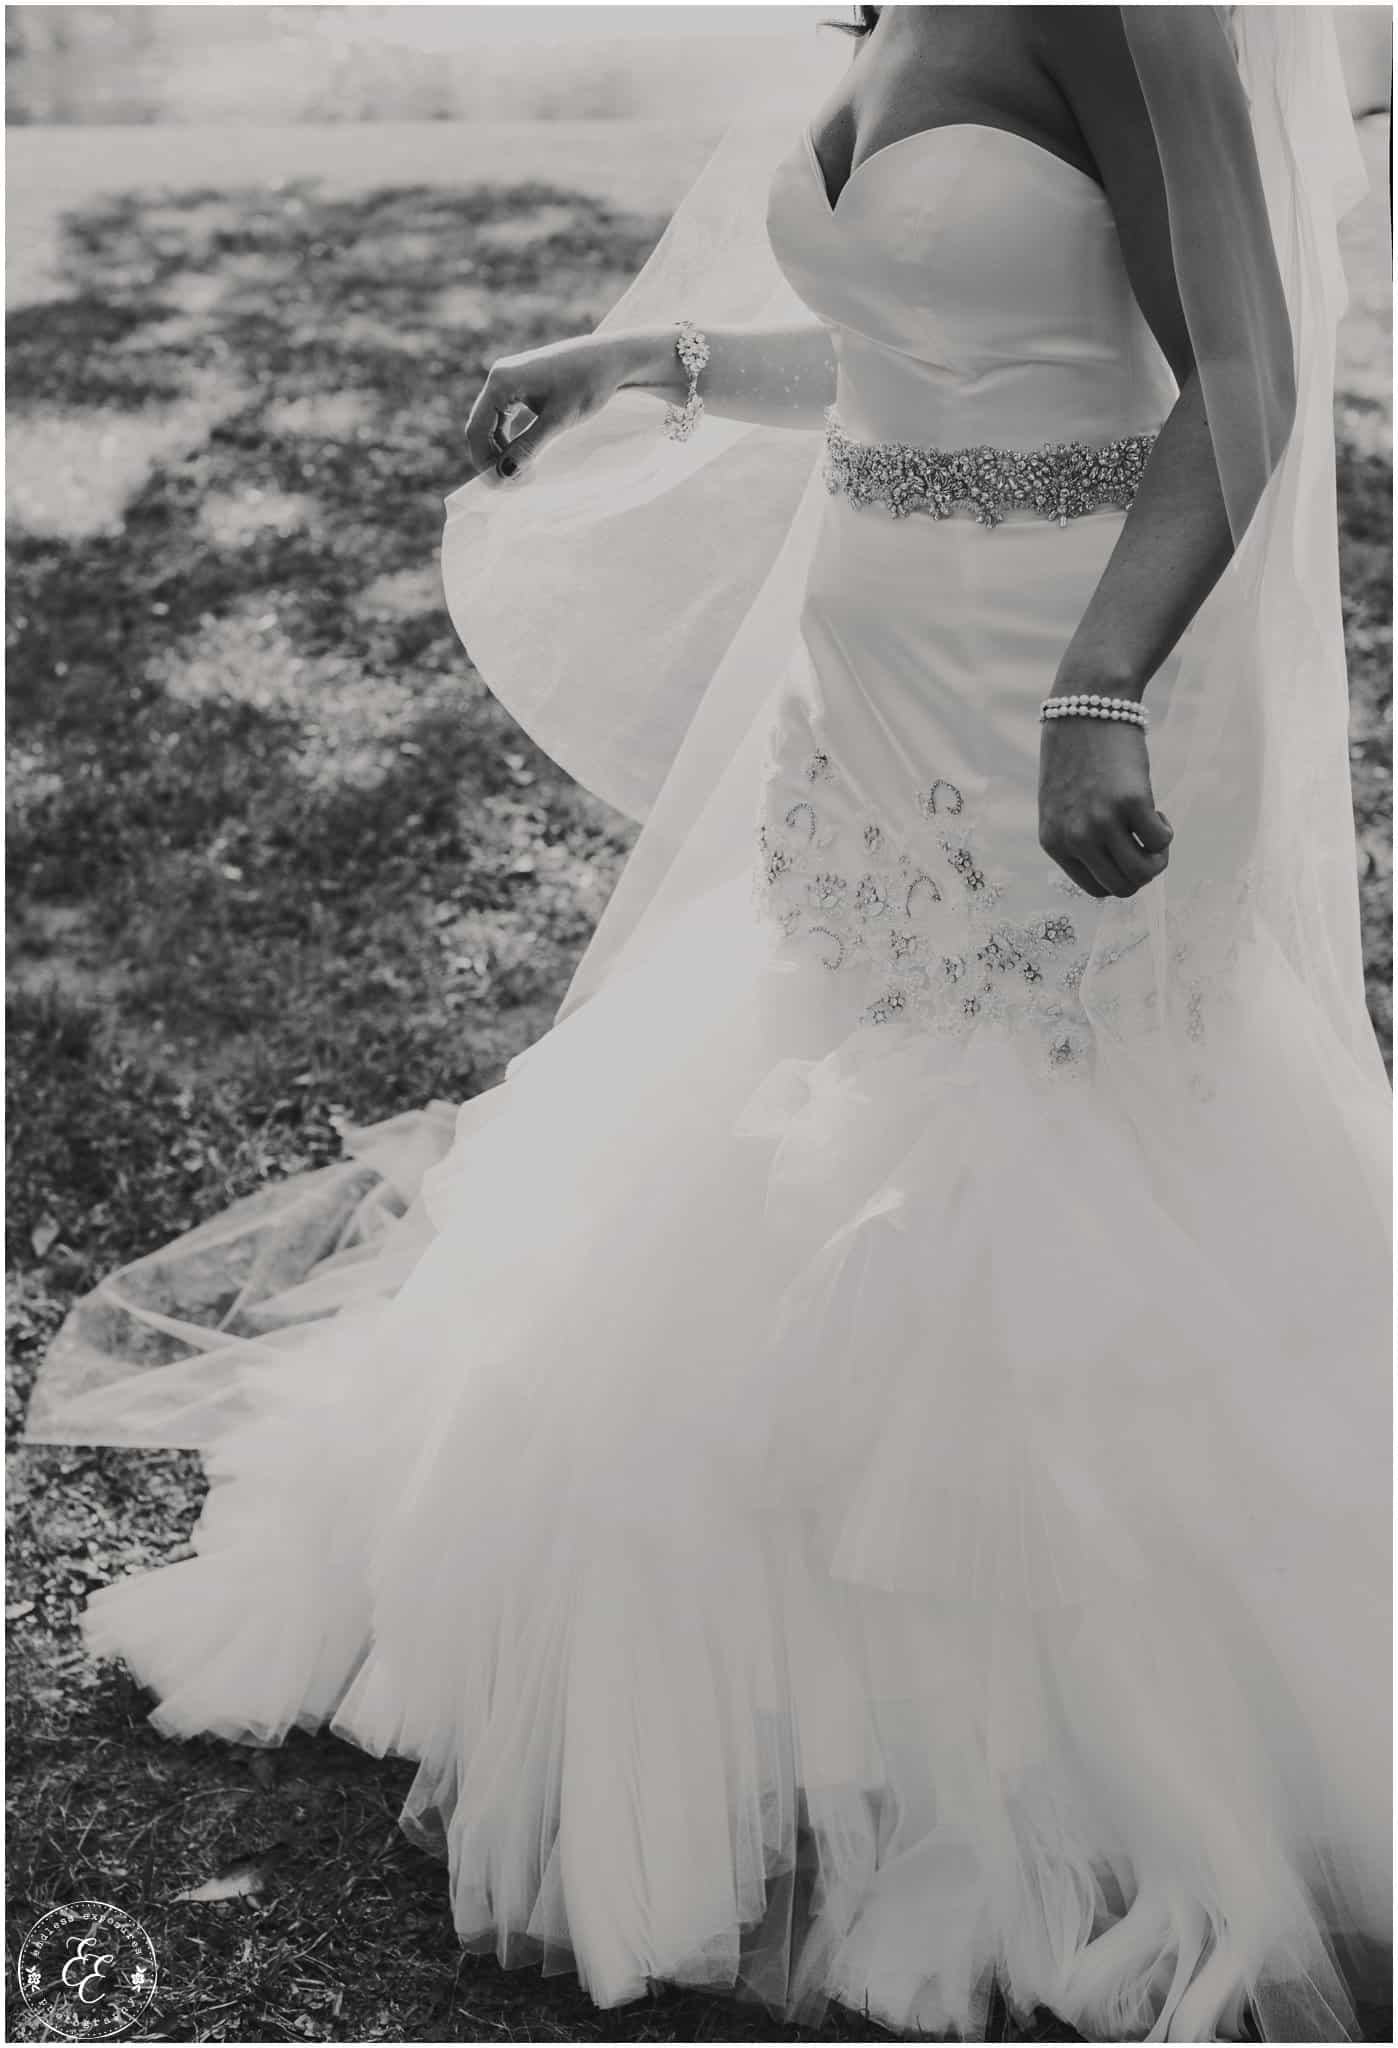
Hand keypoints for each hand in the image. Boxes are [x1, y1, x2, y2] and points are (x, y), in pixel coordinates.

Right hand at [461, 334, 631, 484]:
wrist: (611, 358)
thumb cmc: (588, 383)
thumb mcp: (558, 420)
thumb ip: (529, 447)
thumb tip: (504, 474)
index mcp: (502, 381)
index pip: (476, 429)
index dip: (484, 461)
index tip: (502, 485)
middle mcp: (499, 377)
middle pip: (480, 427)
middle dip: (494, 458)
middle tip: (517, 482)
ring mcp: (508, 379)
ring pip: (491, 425)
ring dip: (503, 451)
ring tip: (526, 471)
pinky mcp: (520, 385)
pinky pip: (505, 418)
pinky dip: (511, 439)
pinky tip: (526, 454)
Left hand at [1037, 712, 1172, 898]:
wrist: (1087, 706)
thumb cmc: (1078, 755)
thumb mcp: (1063, 804)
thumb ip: (1078, 837)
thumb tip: (1113, 865)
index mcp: (1054, 842)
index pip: (1096, 888)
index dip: (1119, 874)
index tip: (1126, 851)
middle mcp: (1075, 838)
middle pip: (1122, 886)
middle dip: (1143, 871)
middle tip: (1146, 842)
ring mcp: (1102, 822)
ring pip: (1143, 873)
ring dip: (1158, 857)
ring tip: (1153, 829)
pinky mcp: (1131, 803)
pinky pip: (1160, 841)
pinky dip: (1166, 832)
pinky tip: (1157, 809)